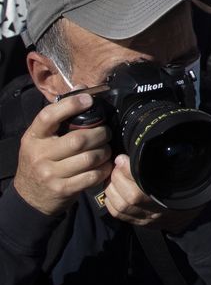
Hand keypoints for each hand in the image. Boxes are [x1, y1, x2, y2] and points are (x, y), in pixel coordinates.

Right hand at [12, 94, 114, 216]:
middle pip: (78, 140)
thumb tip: (82, 89)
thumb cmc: (41, 160)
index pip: (48, 116)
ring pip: (89, 158)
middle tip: (106, 132)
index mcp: (34, 137)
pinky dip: (104, 169)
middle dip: (100, 134)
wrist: (29, 195)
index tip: (88, 99)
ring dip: (104, 152)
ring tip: (106, 149)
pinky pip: (92, 176)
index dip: (70, 105)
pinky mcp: (63, 189)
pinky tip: (104, 165)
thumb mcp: (41, 138)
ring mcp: (50, 173)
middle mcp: (40, 154)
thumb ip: (59, 117)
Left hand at [102, 154, 201, 230]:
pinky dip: (110, 201)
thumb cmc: (186, 184)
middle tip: (117, 165)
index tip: (122, 158)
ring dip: (112, 189)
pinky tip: (113, 190)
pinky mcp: (140, 222)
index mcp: (171, 193)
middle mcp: (159, 209)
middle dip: (118, 178)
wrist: (191, 208)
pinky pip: (119, 214)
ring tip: (113, 176)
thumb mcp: (181, 170)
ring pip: (122, 207)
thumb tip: (141, 148)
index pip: (144, 183)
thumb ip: (162, 161)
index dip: (128, 170)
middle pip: (132, 196)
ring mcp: (148, 218)